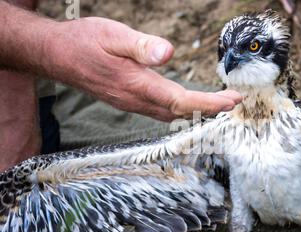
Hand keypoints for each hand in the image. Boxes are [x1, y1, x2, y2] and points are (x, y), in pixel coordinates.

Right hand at [46, 17, 241, 121]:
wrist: (55, 56)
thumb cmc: (83, 41)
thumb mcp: (112, 35)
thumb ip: (141, 46)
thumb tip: (169, 53)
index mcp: (136, 85)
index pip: (181, 101)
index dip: (208, 104)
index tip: (232, 101)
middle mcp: (136, 101)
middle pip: (181, 113)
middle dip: (210, 109)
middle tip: (234, 101)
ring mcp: (131, 104)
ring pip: (171, 115)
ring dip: (197, 111)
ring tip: (219, 103)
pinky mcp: (129, 102)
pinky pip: (161, 112)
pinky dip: (181, 110)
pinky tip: (189, 103)